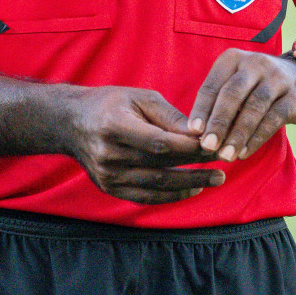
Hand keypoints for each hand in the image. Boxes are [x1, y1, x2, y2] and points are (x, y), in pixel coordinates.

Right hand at [64, 86, 221, 204]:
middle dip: (195, 164)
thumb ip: (169, 116)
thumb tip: (200, 133)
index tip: (213, 144)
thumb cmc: (111, 104)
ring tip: (216, 179)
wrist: (71, 123)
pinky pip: (145, 197)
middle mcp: (108, 154)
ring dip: (189, 184)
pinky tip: (192, 189)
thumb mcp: (139, 98)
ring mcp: (107, 175)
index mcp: (114, 126)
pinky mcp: (109, 188)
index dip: (188, 147)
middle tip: (224, 162)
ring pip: (156, 185)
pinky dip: (171, 196)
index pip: (158, 143)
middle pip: (160, 165)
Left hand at [187, 49, 295, 162]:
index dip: (201, 109)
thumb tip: (194, 133)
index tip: (192, 132)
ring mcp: (278, 78)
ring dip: (237, 134)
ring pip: (253, 107)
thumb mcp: (239, 87)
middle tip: (207, 146)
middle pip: (232, 94)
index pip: (213, 85)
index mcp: (234, 59)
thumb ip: (219, 104)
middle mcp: (255, 63)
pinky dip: (257, 138)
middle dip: (218, 122)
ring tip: (225, 155)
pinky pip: (274, 118)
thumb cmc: (261, 88)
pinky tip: (244, 152)